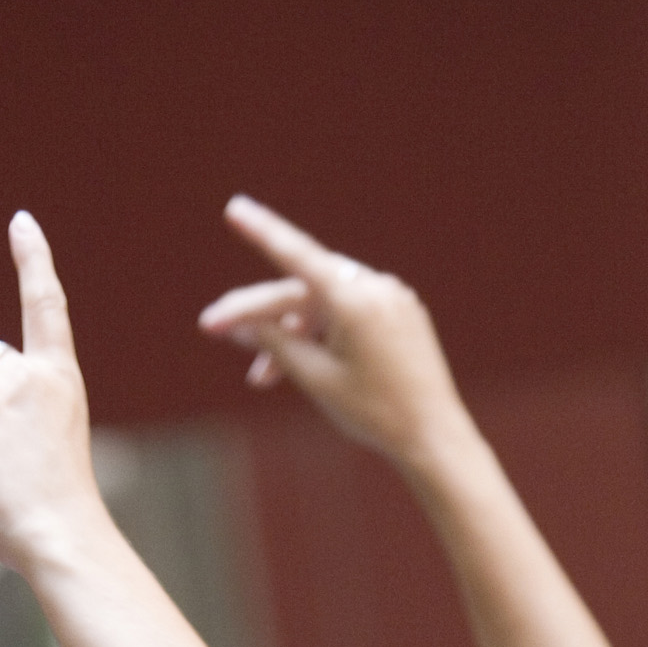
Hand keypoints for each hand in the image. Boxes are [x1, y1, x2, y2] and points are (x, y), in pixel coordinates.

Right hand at [199, 196, 470, 466]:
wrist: (434, 437)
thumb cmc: (375, 413)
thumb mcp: (315, 378)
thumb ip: (276, 343)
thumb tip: (242, 322)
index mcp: (354, 301)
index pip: (297, 256)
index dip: (262, 232)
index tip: (235, 209)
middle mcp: (376, 288)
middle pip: (302, 291)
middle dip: (261, 317)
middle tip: (213, 329)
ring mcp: (392, 298)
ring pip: (324, 306)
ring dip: (290, 335)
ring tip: (261, 378)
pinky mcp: (402, 314)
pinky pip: (350, 313)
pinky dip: (322, 334)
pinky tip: (304, 363)